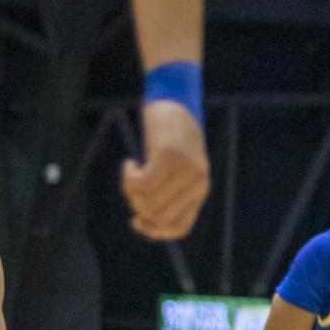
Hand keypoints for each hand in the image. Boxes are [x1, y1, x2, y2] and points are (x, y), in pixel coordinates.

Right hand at [122, 100, 209, 241]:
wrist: (175, 98)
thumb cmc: (171, 136)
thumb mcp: (175, 168)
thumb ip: (167, 192)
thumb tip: (145, 221)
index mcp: (200, 190)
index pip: (179, 228)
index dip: (154, 231)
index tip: (137, 221)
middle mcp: (197, 182)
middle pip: (157, 216)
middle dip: (137, 207)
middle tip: (132, 186)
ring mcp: (184, 170)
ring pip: (147, 200)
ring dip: (130, 190)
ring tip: (131, 171)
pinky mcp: (168, 156)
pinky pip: (140, 182)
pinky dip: (128, 176)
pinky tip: (129, 163)